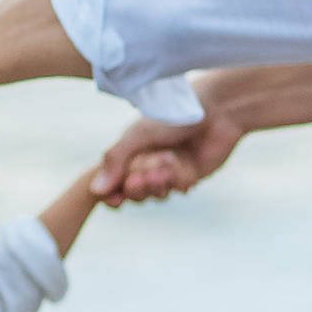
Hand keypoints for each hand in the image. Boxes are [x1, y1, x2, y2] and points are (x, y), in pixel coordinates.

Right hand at [90, 109, 243, 205]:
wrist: (216, 111)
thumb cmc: (173, 115)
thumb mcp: (139, 135)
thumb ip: (115, 160)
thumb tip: (95, 190)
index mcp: (130, 149)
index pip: (113, 180)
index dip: (112, 194)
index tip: (114, 200)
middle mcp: (147, 161)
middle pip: (133, 192)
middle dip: (137, 187)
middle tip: (140, 177)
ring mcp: (168, 170)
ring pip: (156, 194)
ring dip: (158, 183)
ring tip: (168, 162)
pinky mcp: (188, 176)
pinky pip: (177, 189)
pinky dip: (178, 179)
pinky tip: (184, 164)